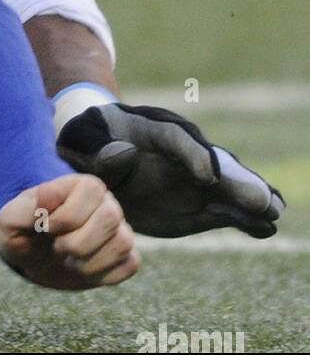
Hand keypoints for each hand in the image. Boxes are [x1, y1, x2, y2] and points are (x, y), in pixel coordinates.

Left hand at [0, 173, 139, 289]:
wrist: (30, 256)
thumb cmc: (21, 231)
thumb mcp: (11, 219)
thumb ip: (27, 207)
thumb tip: (49, 194)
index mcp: (80, 185)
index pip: (91, 190)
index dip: (66, 215)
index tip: (46, 228)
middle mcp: (105, 203)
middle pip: (110, 217)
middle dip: (78, 241)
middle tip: (58, 247)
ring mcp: (118, 229)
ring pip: (123, 243)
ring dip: (89, 261)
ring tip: (69, 260)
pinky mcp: (125, 255)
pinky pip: (130, 264)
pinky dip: (104, 274)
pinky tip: (84, 269)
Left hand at [57, 102, 284, 238]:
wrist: (96, 152)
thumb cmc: (86, 139)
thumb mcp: (80, 138)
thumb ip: (96, 146)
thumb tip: (124, 155)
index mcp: (150, 127)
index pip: (175, 138)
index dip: (193, 155)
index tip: (208, 176)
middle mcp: (182, 150)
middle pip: (212, 161)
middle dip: (235, 179)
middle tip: (260, 198)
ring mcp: (193, 176)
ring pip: (226, 185)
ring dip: (248, 198)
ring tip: (273, 211)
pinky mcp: (197, 200)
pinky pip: (222, 208)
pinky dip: (243, 218)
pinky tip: (266, 227)